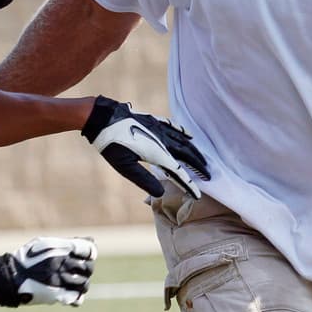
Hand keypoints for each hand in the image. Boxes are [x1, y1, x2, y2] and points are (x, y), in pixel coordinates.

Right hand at [0, 237, 96, 306]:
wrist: (11, 277)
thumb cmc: (28, 258)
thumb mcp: (45, 243)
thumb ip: (67, 243)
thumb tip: (91, 241)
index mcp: (60, 249)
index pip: (89, 249)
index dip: (89, 252)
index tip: (86, 255)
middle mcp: (62, 264)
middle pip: (89, 267)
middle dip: (86, 268)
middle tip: (78, 269)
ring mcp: (61, 281)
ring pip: (84, 284)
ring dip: (82, 282)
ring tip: (73, 281)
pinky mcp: (57, 295)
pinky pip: (76, 298)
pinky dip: (76, 295)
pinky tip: (70, 292)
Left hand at [81, 96, 209, 198]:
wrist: (102, 117)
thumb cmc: (110, 143)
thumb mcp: (124, 166)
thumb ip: (144, 179)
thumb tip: (161, 193)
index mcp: (156, 153)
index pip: (178, 172)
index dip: (189, 184)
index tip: (198, 194)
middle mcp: (161, 140)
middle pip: (186, 154)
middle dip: (198, 166)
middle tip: (209, 175)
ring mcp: (158, 128)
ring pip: (182, 141)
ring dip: (194, 151)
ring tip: (202, 160)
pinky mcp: (152, 121)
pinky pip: (173, 127)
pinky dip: (183, 133)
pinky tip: (189, 136)